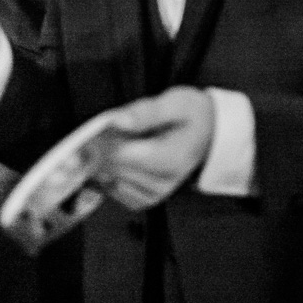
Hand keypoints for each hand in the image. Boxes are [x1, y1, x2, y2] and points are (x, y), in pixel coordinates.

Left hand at [96, 86, 215, 210]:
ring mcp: (153, 194)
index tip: (94, 129)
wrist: (207, 134)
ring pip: (107, 178)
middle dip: (101, 147)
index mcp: (171, 159)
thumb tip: (117, 121)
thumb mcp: (175, 102)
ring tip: (124, 140)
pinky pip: (110, 188)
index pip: (121, 155)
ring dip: (104, 158)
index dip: (101, 141)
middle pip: (112, 167)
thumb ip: (144, 112)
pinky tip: (121, 156)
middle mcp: (163, 183)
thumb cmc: (191, 116)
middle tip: (109, 128)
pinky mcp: (143, 199)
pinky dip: (107, 170)